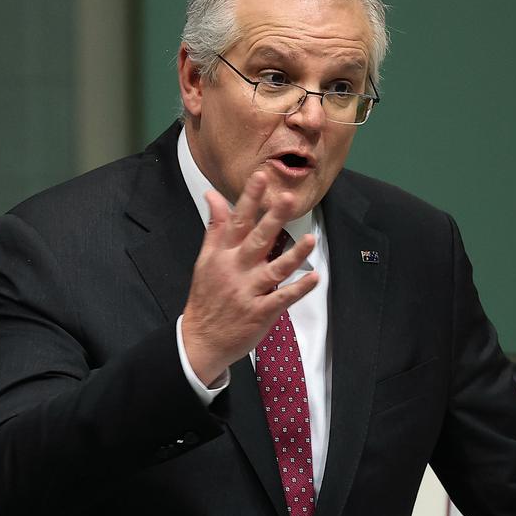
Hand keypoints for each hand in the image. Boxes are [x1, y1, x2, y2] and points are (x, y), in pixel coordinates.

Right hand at [181, 171, 318, 383]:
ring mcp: (248, 292)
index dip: (250, 199)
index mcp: (222, 255)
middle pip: (257, 240)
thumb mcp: (205, 260)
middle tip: (289, 198)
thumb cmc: (206, 296)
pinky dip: (298, 289)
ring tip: (311, 238)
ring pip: (274, 269)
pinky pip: (282, 298)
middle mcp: (235, 270)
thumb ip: (215, 227)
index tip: (261, 176)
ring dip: (294, 254)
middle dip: (273, 219)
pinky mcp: (260, 313)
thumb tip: (213, 194)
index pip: (236, 221)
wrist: (201, 340)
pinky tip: (314, 278)